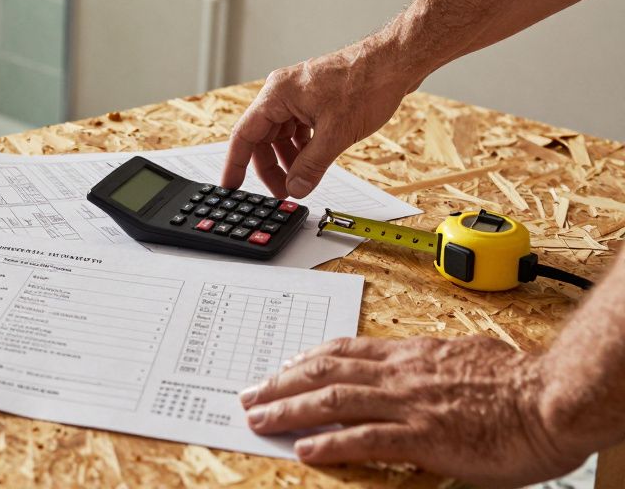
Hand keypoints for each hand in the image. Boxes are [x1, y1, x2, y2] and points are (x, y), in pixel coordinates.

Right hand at [221, 40, 417, 197]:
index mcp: (277, 95)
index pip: (244, 134)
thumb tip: (296, 187)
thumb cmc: (366, 83)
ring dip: (289, 158)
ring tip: (301, 179)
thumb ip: (311, 165)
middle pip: (262, 137)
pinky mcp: (315, 98)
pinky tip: (314, 160)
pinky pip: (298, 127)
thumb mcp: (336, 134)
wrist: (395, 62)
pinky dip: (303, 147)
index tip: (230, 185)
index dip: (235, 163)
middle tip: (282, 191)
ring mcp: (299, 94)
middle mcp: (282, 92)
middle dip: (271, 166)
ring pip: (281, 134)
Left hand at [239, 336, 588, 487]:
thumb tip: (436, 365)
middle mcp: (402, 375)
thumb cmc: (522, 385)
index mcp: (414, 356)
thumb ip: (442, 364)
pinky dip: (330, 443)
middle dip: (282, 382)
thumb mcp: (472, 358)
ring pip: (334, 400)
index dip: (310, 357)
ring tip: (259, 418)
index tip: (285, 363)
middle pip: (327, 371)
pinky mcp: (422, 436)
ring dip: (289, 408)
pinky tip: (305, 449)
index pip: (348, 351)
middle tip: (251, 392)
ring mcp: (409, 404)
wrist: (551, 401)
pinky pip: (365, 439)